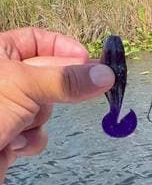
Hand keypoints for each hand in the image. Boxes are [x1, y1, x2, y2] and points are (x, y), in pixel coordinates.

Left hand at [0, 27, 114, 184]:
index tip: (89, 61)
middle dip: (57, 89)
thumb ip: (66, 80)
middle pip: (48, 75)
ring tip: (21, 124)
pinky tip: (14, 145)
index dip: (63, 47)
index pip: (37, 40)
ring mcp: (8, 108)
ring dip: (39, 118)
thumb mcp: (24, 86)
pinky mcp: (11, 134)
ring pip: (45, 107)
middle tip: (88, 89)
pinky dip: (31, 139)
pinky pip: (36, 131)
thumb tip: (108, 75)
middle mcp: (4, 79)